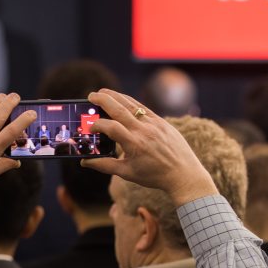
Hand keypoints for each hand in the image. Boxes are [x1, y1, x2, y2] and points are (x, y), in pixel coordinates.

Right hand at [80, 89, 216, 206]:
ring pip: (131, 104)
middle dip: (103, 100)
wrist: (183, 173)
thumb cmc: (154, 175)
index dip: (97, 125)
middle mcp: (144, 131)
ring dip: (116, 96)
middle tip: (91, 95)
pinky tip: (121, 99)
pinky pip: (142, 107)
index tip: (90, 128)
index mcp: (134, 144)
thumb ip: (104, 165)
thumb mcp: (127, 173)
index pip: (111, 127)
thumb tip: (85, 162)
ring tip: (103, 92)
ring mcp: (154, 124)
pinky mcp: (161, 121)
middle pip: (120, 109)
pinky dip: (130, 102)